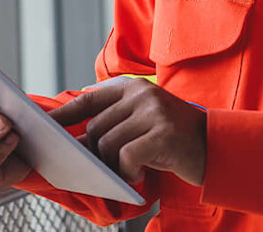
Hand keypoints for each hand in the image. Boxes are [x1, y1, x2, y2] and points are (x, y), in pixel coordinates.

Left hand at [47, 77, 207, 184]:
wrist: (216, 148)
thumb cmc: (173, 140)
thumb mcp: (143, 122)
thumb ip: (115, 121)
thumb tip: (74, 139)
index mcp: (133, 87)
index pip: (89, 99)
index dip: (65, 114)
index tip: (47, 128)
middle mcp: (142, 94)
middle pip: (96, 128)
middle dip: (96, 153)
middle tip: (110, 168)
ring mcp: (153, 113)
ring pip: (108, 144)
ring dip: (114, 166)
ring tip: (130, 172)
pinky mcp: (163, 134)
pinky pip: (127, 157)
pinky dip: (128, 172)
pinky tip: (140, 175)